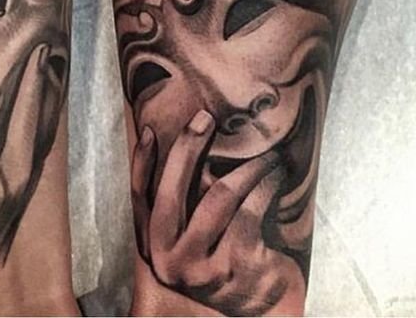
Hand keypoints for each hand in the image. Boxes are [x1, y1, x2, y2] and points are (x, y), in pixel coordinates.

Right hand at [132, 111, 305, 315]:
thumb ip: (181, 208)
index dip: (141, 162)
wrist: (260, 316)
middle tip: (206, 118)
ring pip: (219, 196)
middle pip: (172, 192)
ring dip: (246, 166)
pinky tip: (277, 175)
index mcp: (153, 249)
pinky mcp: (236, 270)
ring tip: (266, 152)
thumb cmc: (226, 267)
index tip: (149, 129)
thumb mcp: (194, 242)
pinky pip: (251, 212)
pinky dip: (265, 186)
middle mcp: (169, 261)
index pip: (138, 197)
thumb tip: (183, 145)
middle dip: (187, 147)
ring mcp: (201, 269)